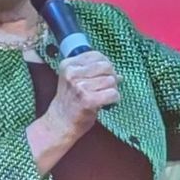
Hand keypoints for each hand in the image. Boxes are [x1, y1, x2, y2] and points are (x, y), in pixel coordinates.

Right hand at [27, 51, 119, 172]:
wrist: (59, 123)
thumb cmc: (70, 102)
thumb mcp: (74, 80)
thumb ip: (93, 73)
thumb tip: (119, 74)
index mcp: (68, 65)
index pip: (96, 55)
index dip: (105, 65)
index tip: (103, 76)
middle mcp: (72, 73)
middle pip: (106, 66)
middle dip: (111, 77)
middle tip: (105, 88)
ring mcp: (79, 86)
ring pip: (111, 80)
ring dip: (112, 90)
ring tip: (103, 97)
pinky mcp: (87, 100)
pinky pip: (113, 94)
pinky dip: (114, 100)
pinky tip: (107, 104)